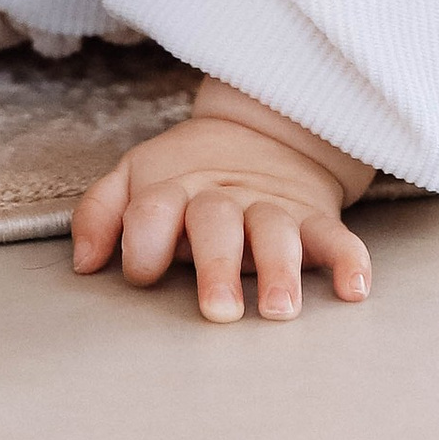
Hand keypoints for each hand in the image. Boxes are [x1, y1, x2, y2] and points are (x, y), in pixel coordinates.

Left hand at [71, 86, 373, 323]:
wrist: (261, 129)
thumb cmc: (187, 174)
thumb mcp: (136, 178)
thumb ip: (101, 213)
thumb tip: (83, 262)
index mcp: (174, 191)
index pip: (152, 213)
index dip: (144, 241)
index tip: (143, 272)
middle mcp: (223, 200)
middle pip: (216, 226)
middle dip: (217, 266)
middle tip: (218, 310)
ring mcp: (270, 207)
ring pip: (275, 233)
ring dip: (279, 270)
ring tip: (280, 308)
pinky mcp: (312, 216)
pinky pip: (334, 235)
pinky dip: (348, 258)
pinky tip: (355, 287)